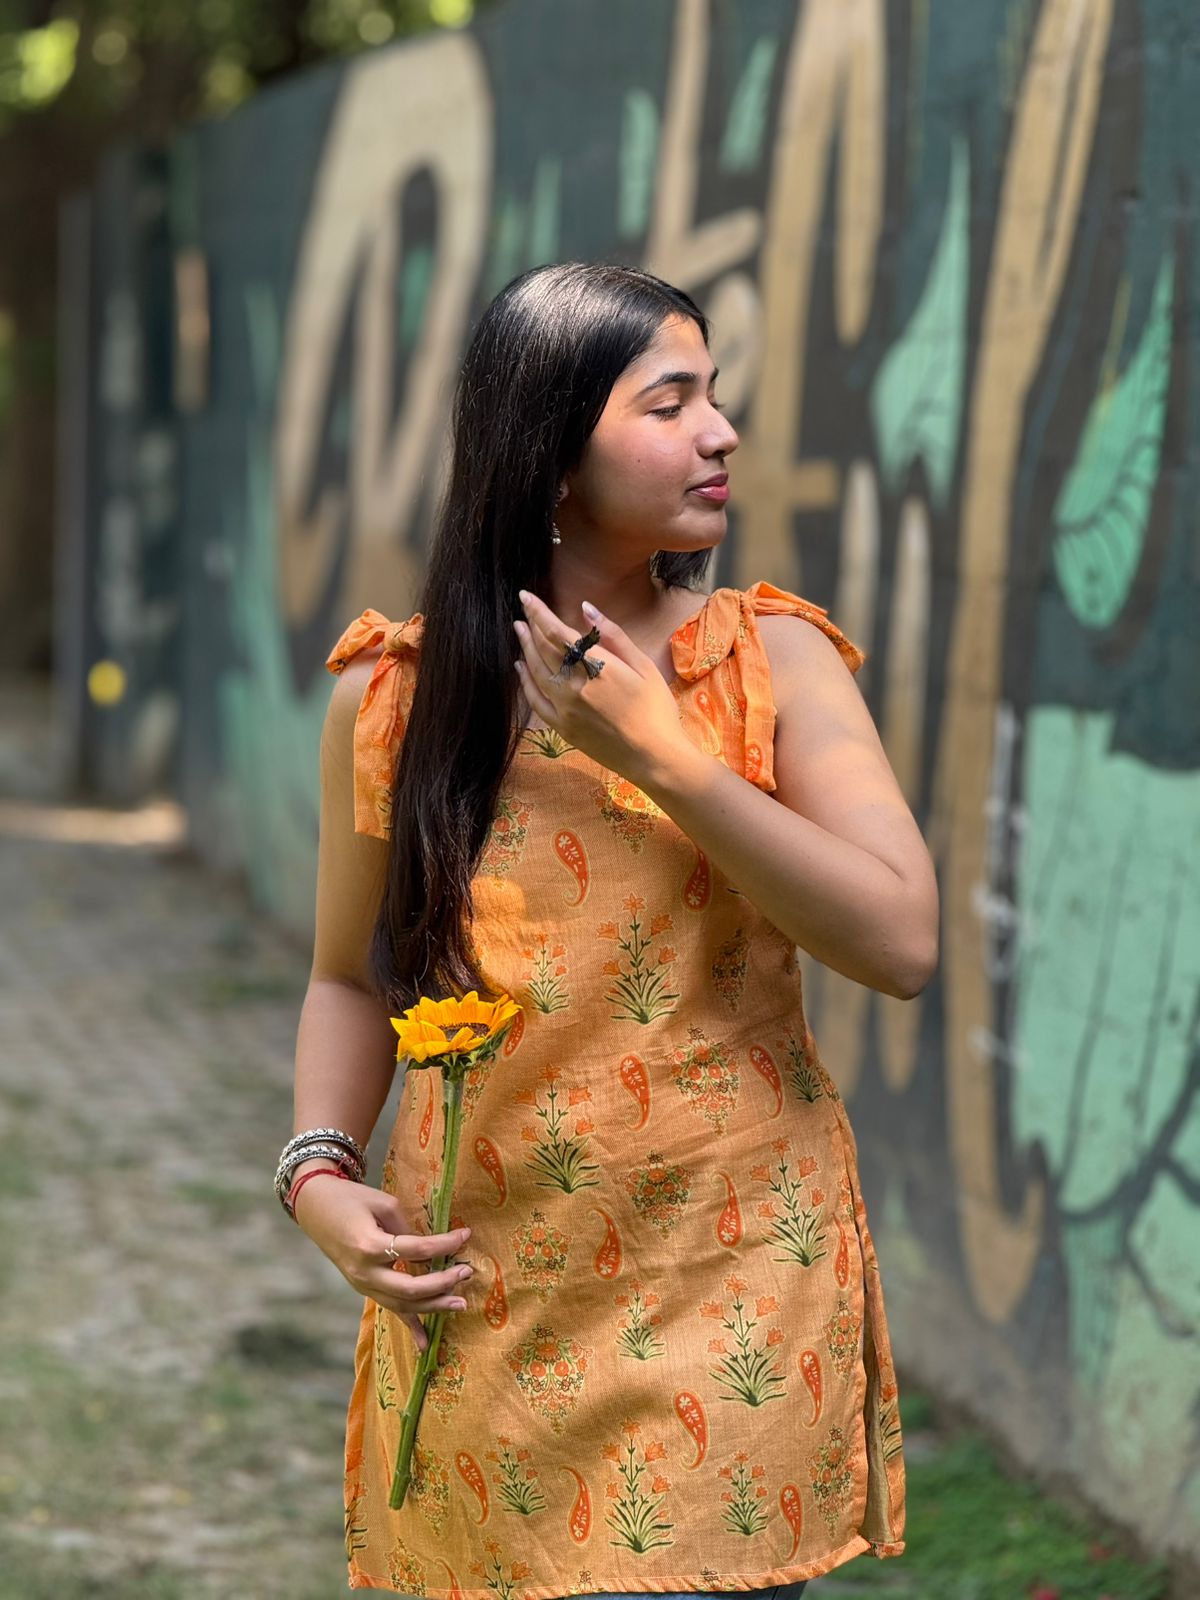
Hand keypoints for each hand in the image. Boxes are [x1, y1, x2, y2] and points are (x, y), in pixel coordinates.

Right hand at [294, 1170, 472, 1353]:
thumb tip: (432, 1249)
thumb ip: (406, 1228)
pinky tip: (425, 1345)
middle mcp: (365, 1272)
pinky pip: (390, 1310)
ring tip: (460, 1302)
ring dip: (433, 1306)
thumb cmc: (350, 1199)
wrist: (316, 1209)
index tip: (465, 1235)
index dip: (445, 1244)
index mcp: (369, 1245)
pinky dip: (409, 1327)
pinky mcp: (363, 1288)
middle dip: (443, 1282)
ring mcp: (362, 1285)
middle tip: (466, 1272)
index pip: (417, 1250)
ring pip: (402, 1304)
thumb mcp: (382, 1203)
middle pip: (410, 1288)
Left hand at [513, 591, 687, 786]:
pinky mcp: (562, 727)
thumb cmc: (656, 709)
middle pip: (543, 649)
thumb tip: (586, 608)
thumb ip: (613, 635)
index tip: (526, 597)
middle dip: (530, 626)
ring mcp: (564, 708)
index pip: (557, 631)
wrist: (654, 757)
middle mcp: (573, 685)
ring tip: (519, 631)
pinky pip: (535, 700)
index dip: (539, 612)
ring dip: (525, 648)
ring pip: (535, 671)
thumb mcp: (643, 665)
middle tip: (523, 609)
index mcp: (596, 666)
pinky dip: (525, 681)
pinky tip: (521, 669)